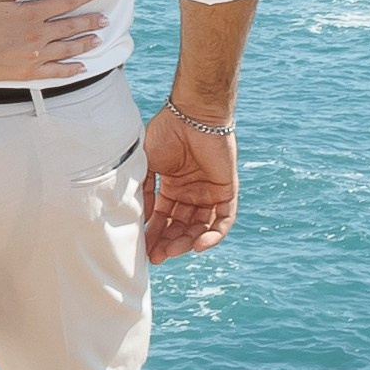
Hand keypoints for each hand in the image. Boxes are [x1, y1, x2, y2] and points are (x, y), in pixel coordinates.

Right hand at [0, 0, 105, 82]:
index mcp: (31, 14)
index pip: (66, 1)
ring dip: (85, 42)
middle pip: (71, 26)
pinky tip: (81, 67)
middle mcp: (37, 36)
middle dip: (91, 20)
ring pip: (68, 49)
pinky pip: (55, 73)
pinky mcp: (26, 73)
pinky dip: (70, 69)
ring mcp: (34, 57)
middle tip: (106, 18)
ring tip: (98, 38)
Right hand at [141, 103, 239, 262]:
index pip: (164, 219)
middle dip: (169, 242)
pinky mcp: (227, 190)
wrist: (191, 114)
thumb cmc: (166, 132)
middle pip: (181, 227)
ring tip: (173, 251)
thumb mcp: (146, 165)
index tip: (144, 250)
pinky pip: (224, 219)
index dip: (154, 235)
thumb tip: (142, 219)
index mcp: (172, 188)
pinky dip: (214, 234)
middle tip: (157, 256)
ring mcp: (210, 192)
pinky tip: (199, 244)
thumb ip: (144, 192)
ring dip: (188, 242)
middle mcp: (192, 193)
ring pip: (201, 227)